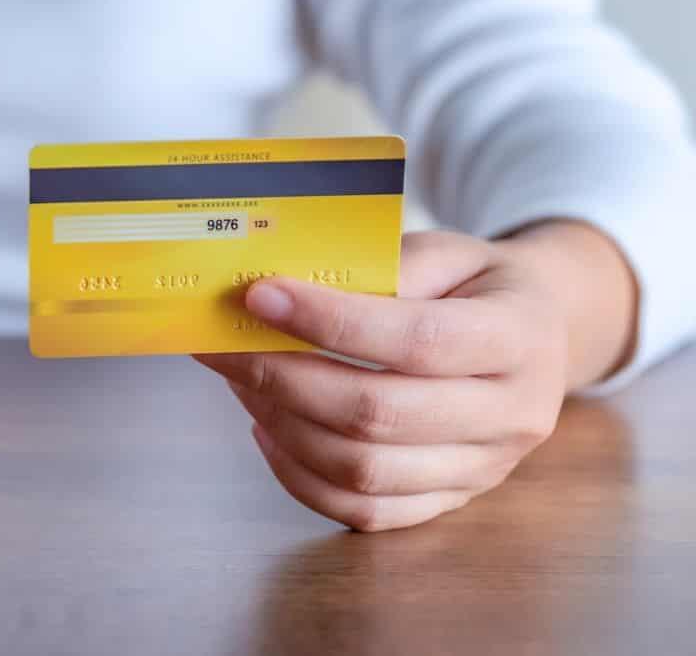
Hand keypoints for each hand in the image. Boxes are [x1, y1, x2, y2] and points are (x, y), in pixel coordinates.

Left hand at [195, 223, 635, 531]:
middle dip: (284, 377)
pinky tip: (266, 429)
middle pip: (380, 413)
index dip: (331, 321)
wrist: (536, 334)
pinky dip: (300, 477)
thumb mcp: (444, 250)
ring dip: (283, 425)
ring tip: (241, 381)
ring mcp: (485, 468)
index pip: (418, 340)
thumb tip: (287, 294)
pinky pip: (366, 512)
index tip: (259, 297)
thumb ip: (381, 267)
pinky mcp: (452, 501)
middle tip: (225, 344)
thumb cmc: (474, 285)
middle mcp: (513, 413)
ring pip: (365, 471)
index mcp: (519, 337)